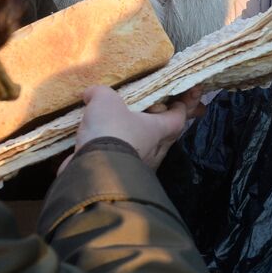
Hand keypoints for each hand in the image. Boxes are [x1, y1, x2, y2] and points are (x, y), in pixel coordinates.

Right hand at [69, 85, 199, 170]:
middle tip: (147, 113)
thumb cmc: (111, 131)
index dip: (180, 109)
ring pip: (143, 150)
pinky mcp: (120, 178)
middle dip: (156, 125)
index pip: (178, 118)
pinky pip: (123, 161)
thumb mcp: (105, 101)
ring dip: (134, 140)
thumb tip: (91, 94)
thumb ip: (101, 94)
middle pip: (163, 136)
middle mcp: (154, 151)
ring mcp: (139, 167)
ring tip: (119, 129)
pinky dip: (115, 152)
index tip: (177, 101)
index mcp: (158, 130)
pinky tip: (102, 147)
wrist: (93, 170)